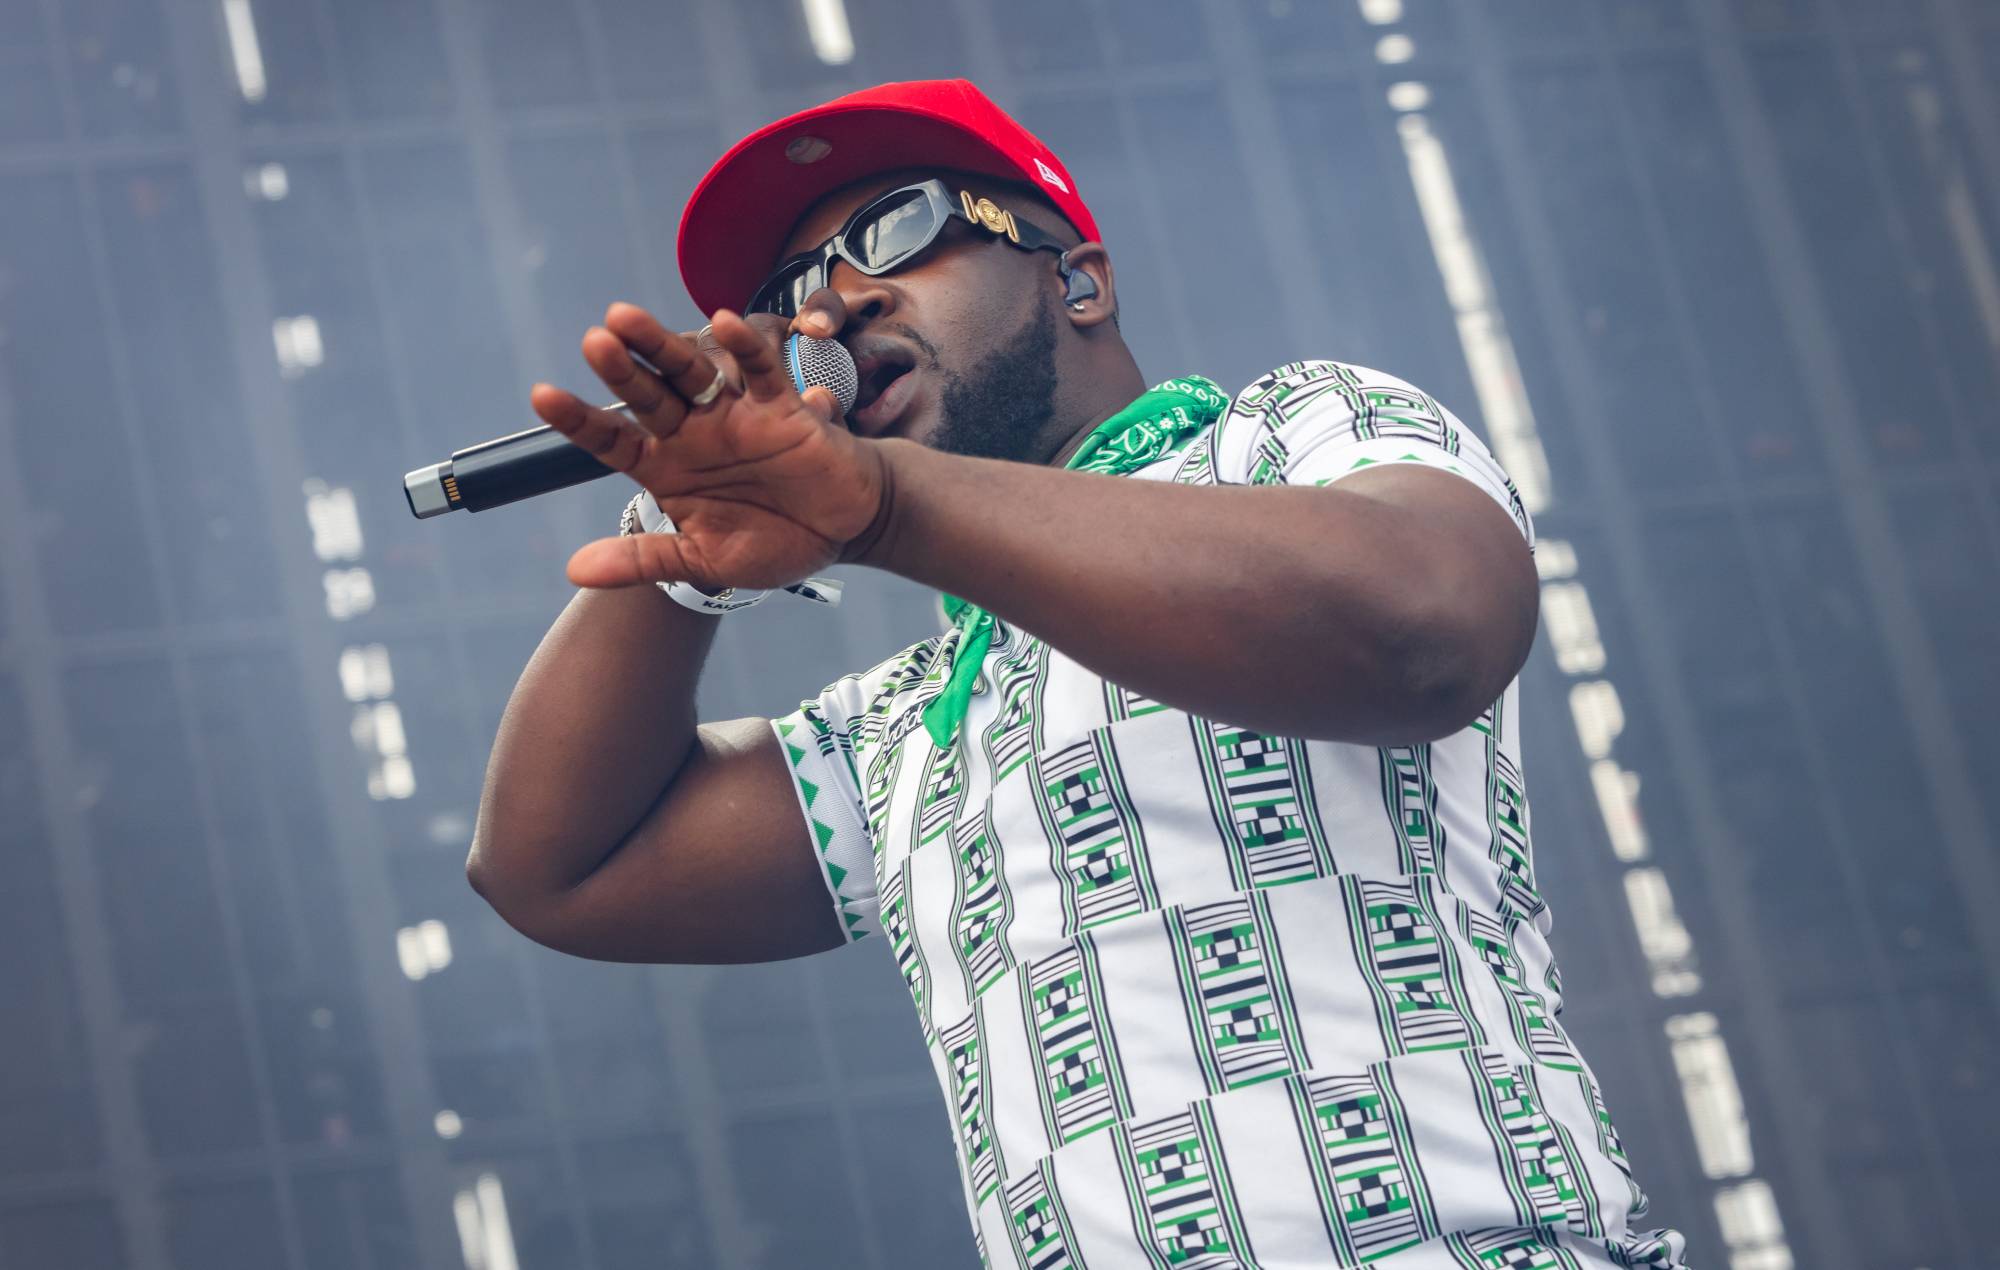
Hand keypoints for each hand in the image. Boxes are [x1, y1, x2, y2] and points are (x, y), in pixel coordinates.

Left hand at [530, 302, 889, 590]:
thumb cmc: (776, 543)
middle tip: (594, 341)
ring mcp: (734, 416)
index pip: (613, 439)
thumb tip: (575, 571)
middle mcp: (693, 434)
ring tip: (625, 319)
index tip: (543, 395)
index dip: (579, 420)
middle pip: (648, 394)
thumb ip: (645, 561)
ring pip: (691, 373)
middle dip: (621, 370)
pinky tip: (723, 324)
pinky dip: (744, 349)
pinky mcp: (780, 408)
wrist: (845, 531)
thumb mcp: (704, 562)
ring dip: (660, 346)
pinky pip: (759, 371)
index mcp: (667, 469)